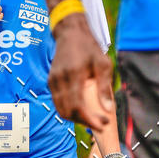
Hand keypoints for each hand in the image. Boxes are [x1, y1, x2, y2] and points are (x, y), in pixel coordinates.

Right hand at [49, 14, 112, 128]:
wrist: (70, 33)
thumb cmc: (89, 47)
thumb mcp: (102, 63)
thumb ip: (104, 87)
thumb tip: (107, 108)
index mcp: (73, 75)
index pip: (77, 106)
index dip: (89, 119)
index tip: (102, 124)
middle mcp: (59, 80)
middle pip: (67, 111)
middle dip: (83, 122)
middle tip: (98, 123)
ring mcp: (52, 81)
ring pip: (60, 109)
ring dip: (75, 117)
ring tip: (91, 118)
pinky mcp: (51, 81)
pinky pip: (58, 102)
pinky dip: (69, 109)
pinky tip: (81, 109)